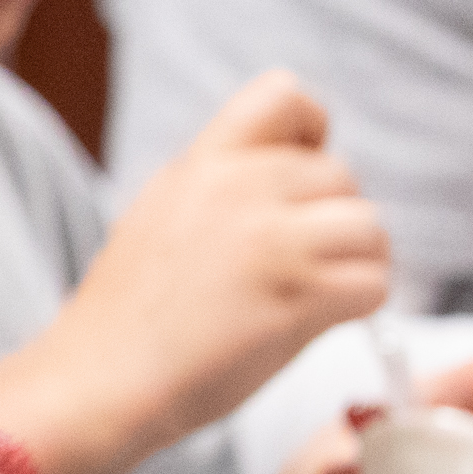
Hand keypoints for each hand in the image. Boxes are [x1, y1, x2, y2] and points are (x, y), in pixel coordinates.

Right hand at [52, 72, 390, 448]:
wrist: (98, 379)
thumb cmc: (126, 316)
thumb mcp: (158, 218)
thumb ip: (220, 192)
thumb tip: (294, 190)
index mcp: (199, 165)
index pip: (284, 94)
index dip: (310, 134)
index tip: (293, 184)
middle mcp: (237, 189)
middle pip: (341, 174)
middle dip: (334, 221)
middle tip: (300, 266)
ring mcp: (271, 241)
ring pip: (370, 227)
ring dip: (357, 265)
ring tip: (317, 296)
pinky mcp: (298, 296)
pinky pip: (374, 283)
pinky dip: (359, 309)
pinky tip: (316, 324)